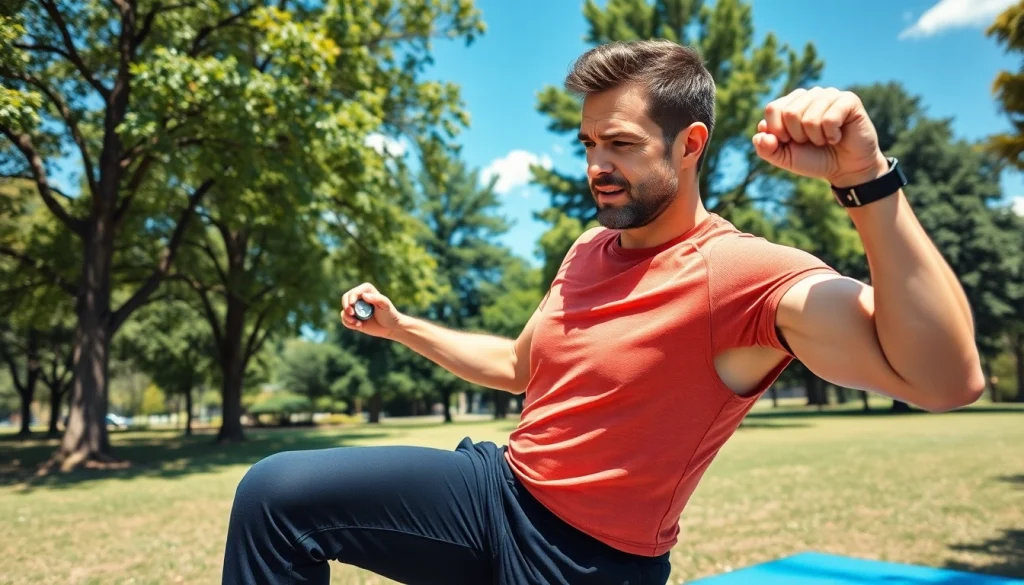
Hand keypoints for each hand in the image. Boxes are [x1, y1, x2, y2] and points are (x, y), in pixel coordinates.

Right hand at [340, 282, 403, 338]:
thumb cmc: (390, 314)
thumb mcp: (386, 305)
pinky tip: (358, 326)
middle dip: (346, 306)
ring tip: (357, 323)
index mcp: (366, 291)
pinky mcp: (354, 318)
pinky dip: (348, 323)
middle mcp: (359, 298)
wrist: (391, 327)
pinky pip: (344, 319)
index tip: (352, 304)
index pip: (354, 292)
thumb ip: (377, 299)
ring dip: (347, 317)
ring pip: (344, 310)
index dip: (351, 297)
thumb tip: (364, 296)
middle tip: (351, 313)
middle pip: (345, 298)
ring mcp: (356, 308)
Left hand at [752, 87, 889, 187]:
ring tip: (825, 139)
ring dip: (816, 138)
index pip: (772, 109)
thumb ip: (766, 148)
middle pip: (790, 113)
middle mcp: (809, 95)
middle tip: (811, 141)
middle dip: (799, 136)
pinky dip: (832, 135)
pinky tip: (838, 136)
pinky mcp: (849, 100)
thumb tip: (761, 132)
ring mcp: (829, 95)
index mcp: (790, 103)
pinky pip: (830, 119)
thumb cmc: (814, 159)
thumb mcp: (784, 158)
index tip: (790, 141)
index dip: (778, 131)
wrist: (845, 168)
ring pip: (810, 118)